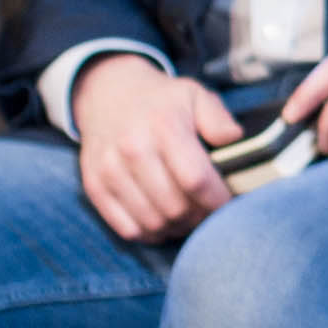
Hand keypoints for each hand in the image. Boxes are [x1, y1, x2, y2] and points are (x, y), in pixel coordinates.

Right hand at [72, 52, 242, 242]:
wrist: (107, 93)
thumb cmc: (160, 100)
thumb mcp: (194, 95)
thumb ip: (218, 118)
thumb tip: (233, 140)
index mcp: (163, 126)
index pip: (196, 180)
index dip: (217, 200)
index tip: (228, 202)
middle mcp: (133, 148)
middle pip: (176, 207)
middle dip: (200, 217)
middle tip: (208, 211)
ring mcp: (110, 169)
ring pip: (153, 223)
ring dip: (177, 228)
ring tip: (188, 217)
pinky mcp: (94, 186)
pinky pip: (127, 229)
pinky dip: (151, 234)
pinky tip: (163, 222)